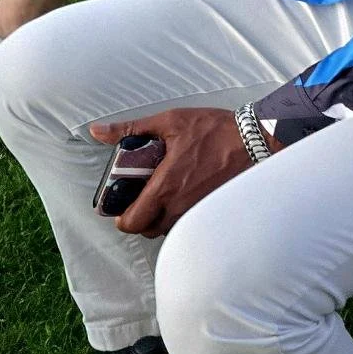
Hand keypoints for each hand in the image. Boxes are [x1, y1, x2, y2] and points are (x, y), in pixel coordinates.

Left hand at [90, 108, 255, 236]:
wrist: (254, 140)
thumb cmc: (214, 130)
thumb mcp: (169, 122)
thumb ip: (130, 129)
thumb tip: (98, 131)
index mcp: (165, 187)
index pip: (132, 223)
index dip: (121, 218)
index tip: (121, 205)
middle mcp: (179, 206)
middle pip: (147, 231)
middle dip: (139, 218)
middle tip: (140, 198)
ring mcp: (197, 211)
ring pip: (168, 229)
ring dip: (159, 218)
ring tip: (162, 195)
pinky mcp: (211, 210)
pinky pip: (187, 222)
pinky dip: (179, 214)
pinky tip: (183, 193)